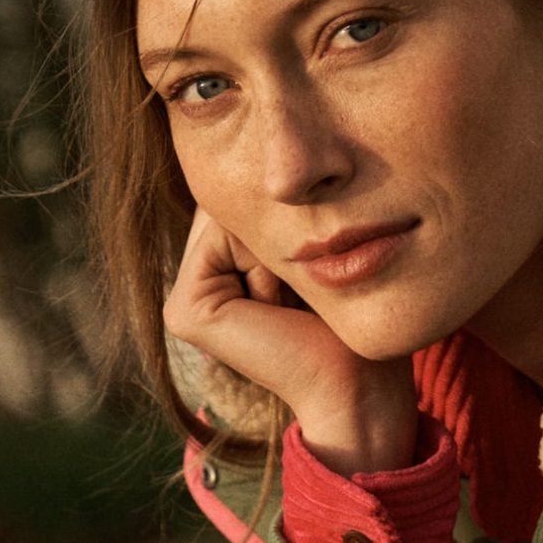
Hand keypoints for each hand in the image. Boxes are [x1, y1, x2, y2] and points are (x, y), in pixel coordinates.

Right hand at [164, 206, 416, 473]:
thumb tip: (264, 156)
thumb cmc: (351, 326)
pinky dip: (260, 263)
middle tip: (302, 292)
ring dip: (272, 248)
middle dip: (274, 231)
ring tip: (292, 301)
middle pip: (230, 204)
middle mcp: (198, 286)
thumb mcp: (313, 253)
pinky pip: (222, 239)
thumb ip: (277, 213)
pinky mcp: (185, 313)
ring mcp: (183, 302)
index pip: (241, 203)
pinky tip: (276, 307)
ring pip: (227, 215)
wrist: (359, 386)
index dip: (285, 217)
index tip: (314, 269)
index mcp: (222, 275)